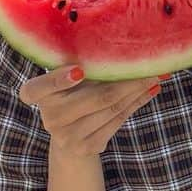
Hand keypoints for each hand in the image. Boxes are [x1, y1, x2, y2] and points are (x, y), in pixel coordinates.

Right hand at [19, 64, 167, 157]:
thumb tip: (121, 43)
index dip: (56, 81)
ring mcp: (68, 136)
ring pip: (111, 109)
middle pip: (94, 98)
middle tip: (148, 65)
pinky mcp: (88, 146)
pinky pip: (118, 121)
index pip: (36, 90)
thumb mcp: (68, 79)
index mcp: (39, 95)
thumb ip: (82, 63)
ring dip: (137, 90)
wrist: (69, 139)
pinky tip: (150, 90)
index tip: (79, 70)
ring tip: (155, 75)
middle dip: (126, 81)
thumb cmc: (71, 94)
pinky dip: (136, 103)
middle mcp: (51, 117)